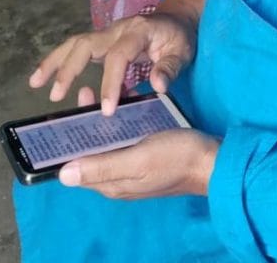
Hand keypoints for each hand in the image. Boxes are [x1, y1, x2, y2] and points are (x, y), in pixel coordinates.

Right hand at [29, 11, 196, 114]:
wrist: (176, 19)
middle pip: (87, 43)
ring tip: (35, 83)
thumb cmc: (179, 38)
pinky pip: (76, 48)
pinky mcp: (102, 40)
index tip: (106, 110)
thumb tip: (158, 86)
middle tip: (58, 96)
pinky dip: (58, 60)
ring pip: (75, 43)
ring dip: (54, 62)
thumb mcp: (183, 52)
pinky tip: (42, 77)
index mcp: (139, 31)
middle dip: (69, 69)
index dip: (110, 82)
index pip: (119, 56)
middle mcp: (118, 29)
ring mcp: (108, 32)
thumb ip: (170, 68)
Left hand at [58, 87, 219, 198]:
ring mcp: (134, 169)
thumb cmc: (177, 157)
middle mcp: (119, 179)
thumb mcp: (139, 160)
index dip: (66, 144)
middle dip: (83, 127)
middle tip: (85, 94)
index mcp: (112, 183)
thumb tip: (62, 175)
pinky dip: (120, 125)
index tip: (63, 116)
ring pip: (109, 145)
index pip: (77, 167)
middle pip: (91, 154)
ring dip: (102, 123)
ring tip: (100, 95)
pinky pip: (125, 141)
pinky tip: (125, 107)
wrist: (214, 160)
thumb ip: (102, 166)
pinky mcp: (147, 157)